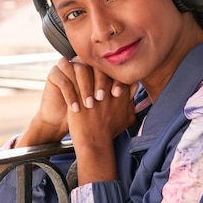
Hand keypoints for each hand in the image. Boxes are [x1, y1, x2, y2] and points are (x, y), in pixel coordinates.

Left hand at [60, 58, 137, 184]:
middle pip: (104, 68)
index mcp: (121, 94)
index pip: (119, 72)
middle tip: (93, 60)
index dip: (113, 66)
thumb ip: (132, 100)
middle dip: (99, 62)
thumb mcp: (128, 116)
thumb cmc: (110, 131)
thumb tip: (134, 86)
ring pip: (89, 70)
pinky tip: (68, 67)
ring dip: (84, 65)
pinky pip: (74, 78)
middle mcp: (108, 91)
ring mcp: (93, 92)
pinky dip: (71, 72)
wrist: (94, 143)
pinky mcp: (79, 95)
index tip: (108, 66)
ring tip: (79, 61)